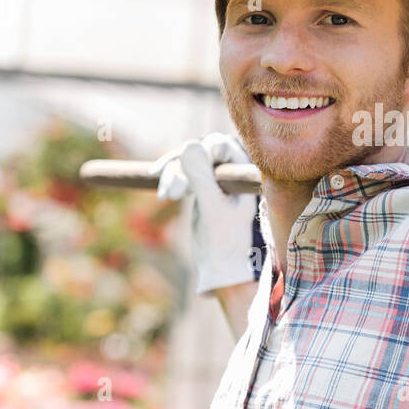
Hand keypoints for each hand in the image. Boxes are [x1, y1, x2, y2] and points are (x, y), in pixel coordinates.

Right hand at [148, 132, 259, 293]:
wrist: (218, 264)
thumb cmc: (223, 239)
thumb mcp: (211, 207)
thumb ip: (202, 176)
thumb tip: (188, 144)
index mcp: (244, 172)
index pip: (222, 145)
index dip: (202, 153)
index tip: (188, 180)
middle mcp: (233, 170)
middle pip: (202, 149)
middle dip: (182, 166)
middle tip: (172, 193)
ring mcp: (217, 176)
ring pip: (189, 159)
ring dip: (174, 174)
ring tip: (167, 196)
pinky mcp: (203, 183)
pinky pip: (183, 169)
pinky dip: (172, 178)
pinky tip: (164, 193)